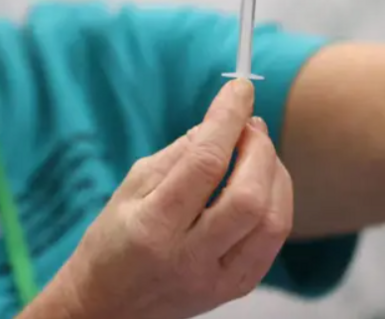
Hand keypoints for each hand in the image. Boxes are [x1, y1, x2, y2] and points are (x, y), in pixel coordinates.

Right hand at [33, 80, 292, 318]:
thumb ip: (178, 154)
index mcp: (152, 227)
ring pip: (272, 221)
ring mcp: (216, 281)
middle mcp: (188, 258)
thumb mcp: (131, 187)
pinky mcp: (236, 290)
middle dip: (259, 148)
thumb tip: (220, 123)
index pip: (204, 164)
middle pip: (248, 197)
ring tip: (257, 151)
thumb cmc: (113, 241)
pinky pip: (273, 240)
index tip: (239, 88)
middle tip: (249, 124)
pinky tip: (261, 183)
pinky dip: (275, 202)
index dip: (226, 119)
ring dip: (275, 174)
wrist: (108, 306)